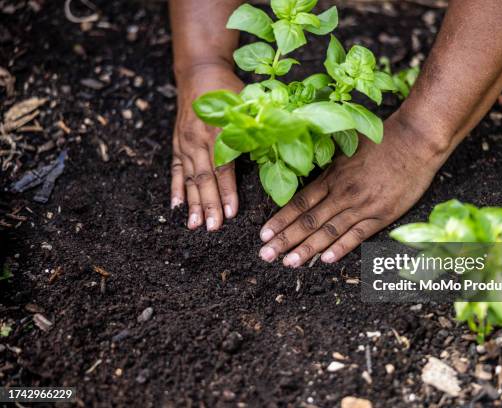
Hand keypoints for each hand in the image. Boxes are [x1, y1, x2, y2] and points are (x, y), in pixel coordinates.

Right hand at [171, 64, 243, 229]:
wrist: (199, 71)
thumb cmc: (229, 89)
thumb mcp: (247, 104)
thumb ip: (257, 129)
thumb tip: (276, 152)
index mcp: (219, 131)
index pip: (224, 168)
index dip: (227, 191)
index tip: (232, 213)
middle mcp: (198, 139)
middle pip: (204, 178)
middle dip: (209, 205)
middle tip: (213, 228)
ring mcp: (185, 142)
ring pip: (190, 178)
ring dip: (192, 203)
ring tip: (194, 225)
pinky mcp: (177, 143)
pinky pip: (176, 170)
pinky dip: (175, 188)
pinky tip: (175, 207)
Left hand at [258, 114, 451, 266]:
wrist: (415, 141)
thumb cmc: (381, 140)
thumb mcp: (347, 147)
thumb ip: (327, 164)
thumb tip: (307, 169)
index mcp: (332, 176)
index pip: (299, 203)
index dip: (280, 220)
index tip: (264, 235)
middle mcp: (342, 193)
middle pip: (308, 221)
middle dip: (285, 240)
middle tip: (266, 255)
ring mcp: (362, 206)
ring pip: (328, 231)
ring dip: (307, 249)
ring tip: (289, 263)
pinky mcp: (382, 215)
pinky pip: (358, 235)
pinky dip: (341, 248)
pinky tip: (326, 260)